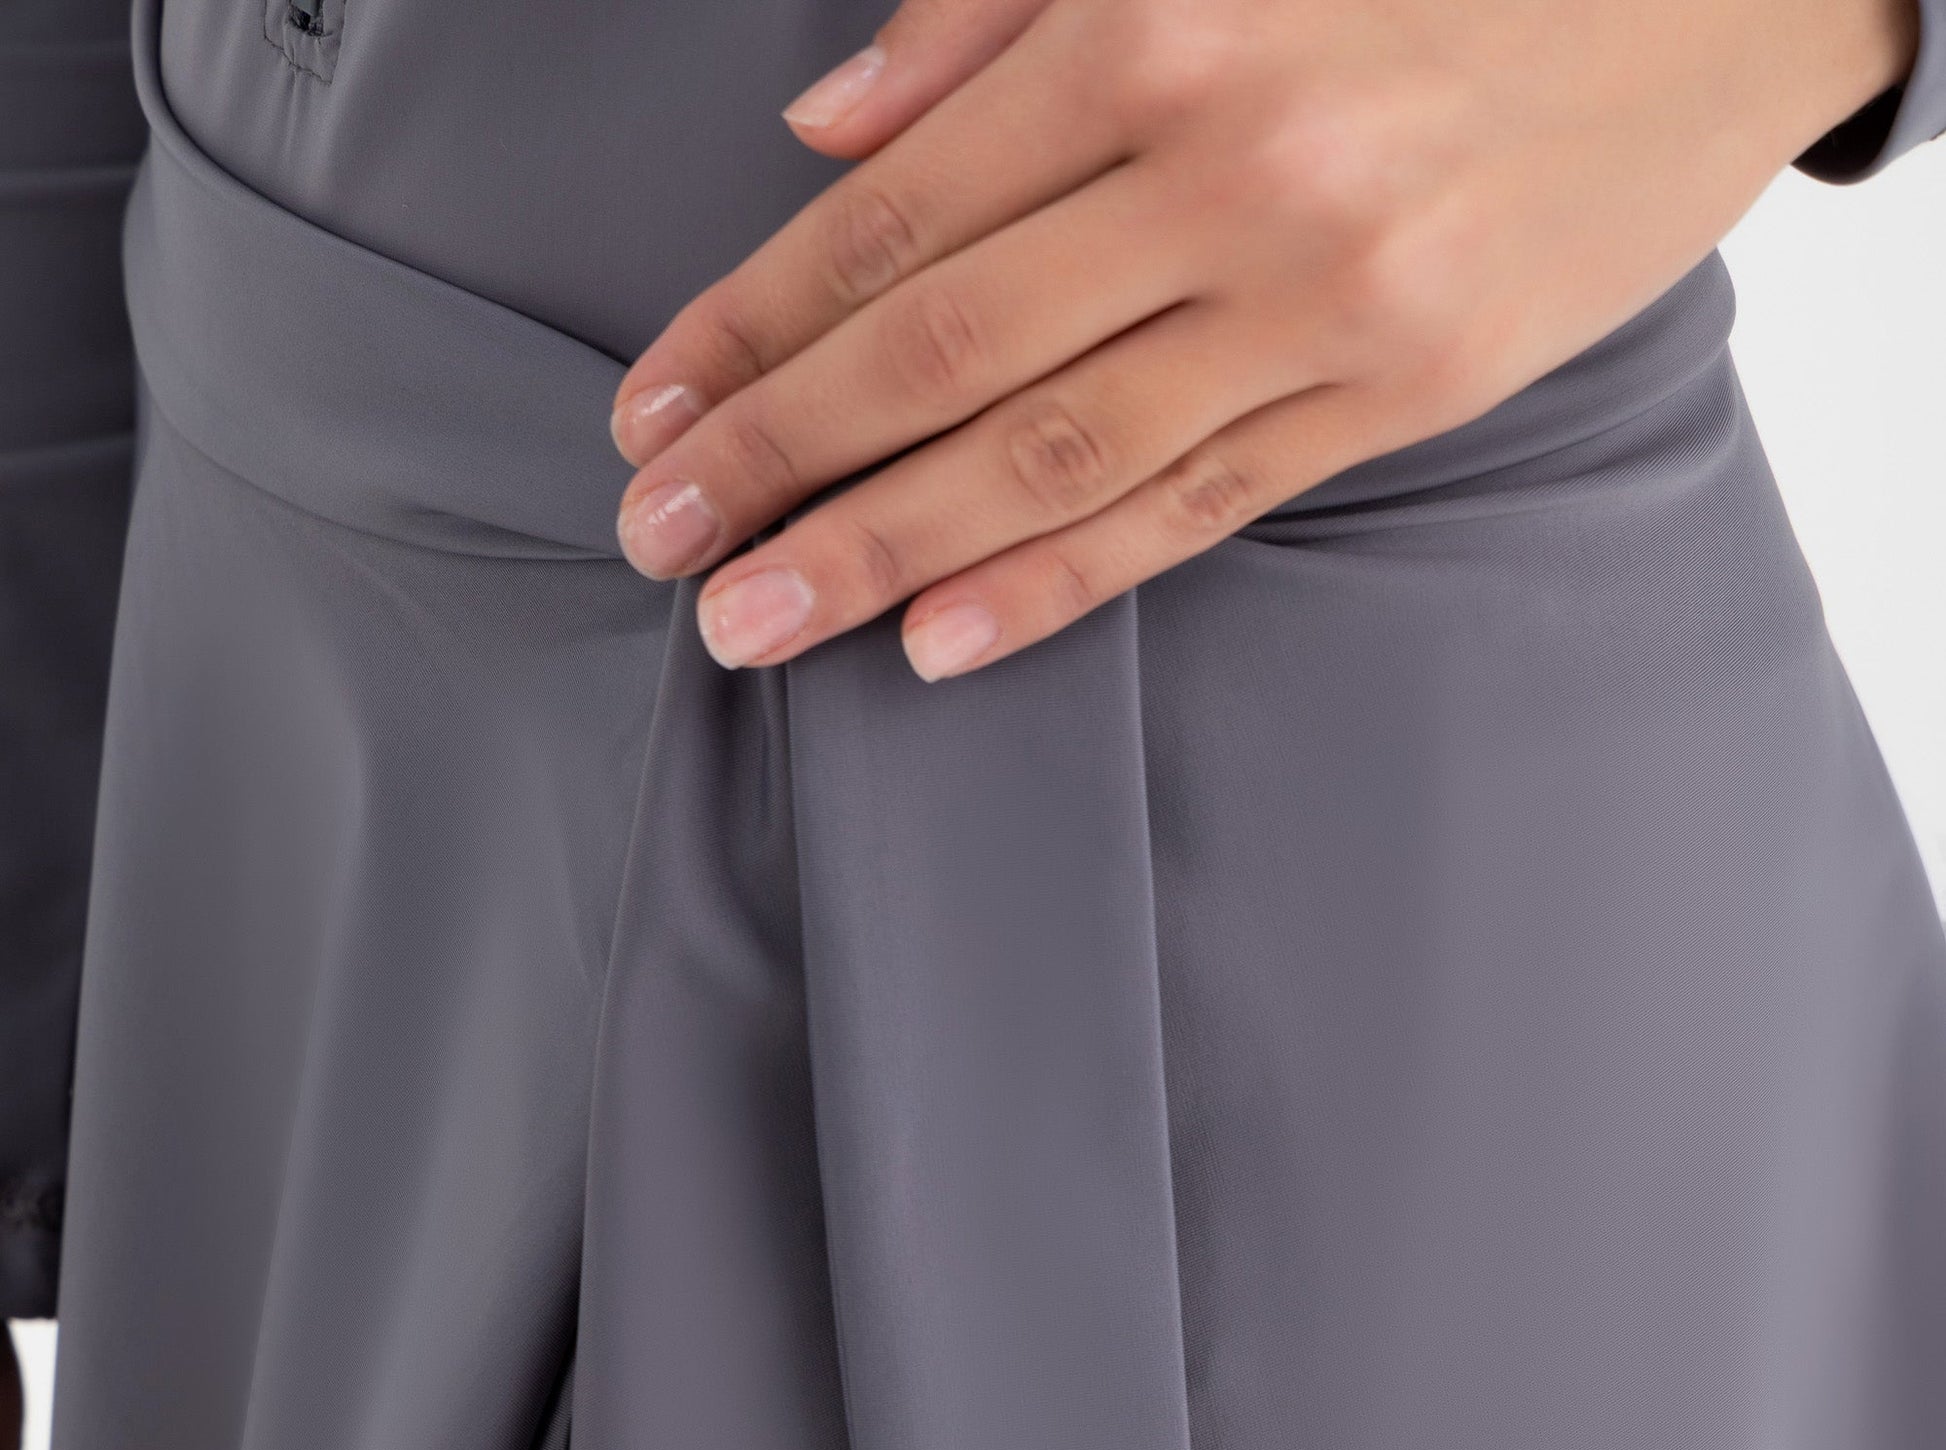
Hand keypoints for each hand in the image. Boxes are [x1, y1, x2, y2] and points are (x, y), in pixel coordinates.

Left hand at [611, 0, 1915, 678]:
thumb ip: (999, 13)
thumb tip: (822, 135)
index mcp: (1153, 27)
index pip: (893, 215)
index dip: (752, 324)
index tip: (654, 410)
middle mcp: (1224, 171)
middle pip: (940, 352)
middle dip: (776, 453)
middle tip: (664, 540)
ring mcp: (1318, 298)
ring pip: (1050, 454)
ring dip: (880, 550)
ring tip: (756, 622)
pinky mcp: (1396, 391)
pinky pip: (1194, 507)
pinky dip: (1057, 579)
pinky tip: (941, 639)